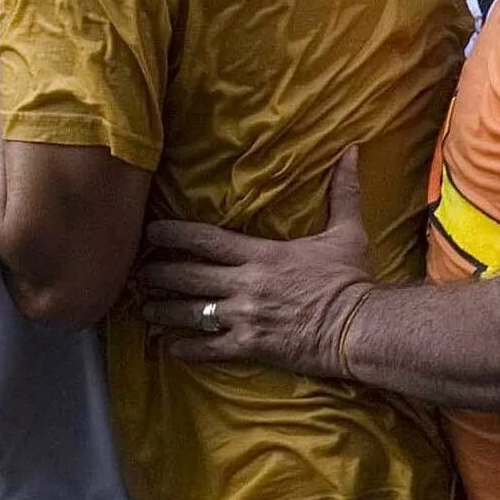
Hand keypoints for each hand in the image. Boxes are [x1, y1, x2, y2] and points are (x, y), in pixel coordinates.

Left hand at [134, 150, 376, 379]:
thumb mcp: (348, 232)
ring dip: (163, 310)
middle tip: (138, 273)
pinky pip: (209, 348)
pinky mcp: (251, 346)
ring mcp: (245, 317)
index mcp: (262, 254)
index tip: (152, 232)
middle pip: (188, 276)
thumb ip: (343, 192)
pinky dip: (187, 348)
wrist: (360, 327)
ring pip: (191, 313)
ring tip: (145, 309)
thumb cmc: (352, 281)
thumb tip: (351, 151)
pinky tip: (171, 347)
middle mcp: (246, 284)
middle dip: (158, 274)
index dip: (173, 234)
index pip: (205, 239)